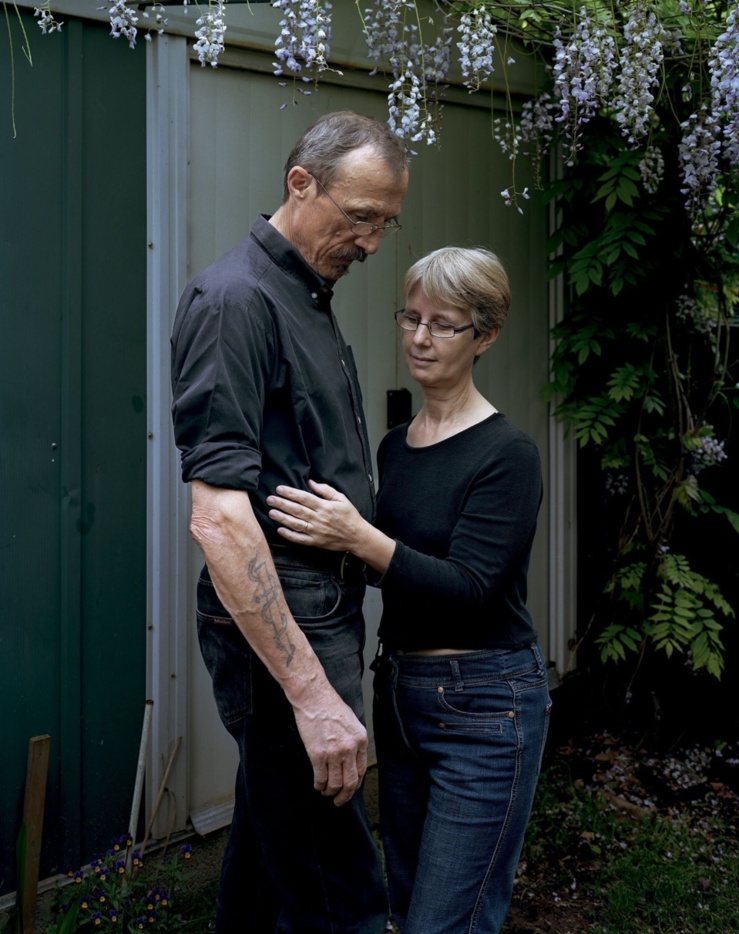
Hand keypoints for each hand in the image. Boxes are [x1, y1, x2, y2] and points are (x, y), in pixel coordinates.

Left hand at [267, 480, 364, 551]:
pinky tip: (280, 530)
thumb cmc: (350, 516)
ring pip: (296, 524)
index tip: (279, 489)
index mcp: (325, 506)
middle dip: (282, 504)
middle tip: (270, 499)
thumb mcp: (341, 498)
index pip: (304, 498)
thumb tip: (311, 483)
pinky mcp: (316, 542)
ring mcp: (317, 532)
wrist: (357, 536)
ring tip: (271, 512)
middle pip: (297, 510)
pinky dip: (290, 535)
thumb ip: (325, 490)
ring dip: (283, 518)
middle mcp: (319, 519)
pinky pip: (300, 539)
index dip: (291, 493)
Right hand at [292, 690, 367, 805]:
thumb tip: (352, 760)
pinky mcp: (317, 754)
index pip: (361, 771)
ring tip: (326, 792)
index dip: (355, 785)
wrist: (314, 698)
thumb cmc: (330, 707)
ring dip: (330, 792)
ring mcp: (334, 752)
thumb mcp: (351, 722)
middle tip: (339, 801)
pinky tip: (317, 785)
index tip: (349, 790)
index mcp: (360, 740)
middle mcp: (350, 748)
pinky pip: (320, 778)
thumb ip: (354, 741)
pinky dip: (318, 786)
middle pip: (350, 782)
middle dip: (345, 796)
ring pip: (335, 784)